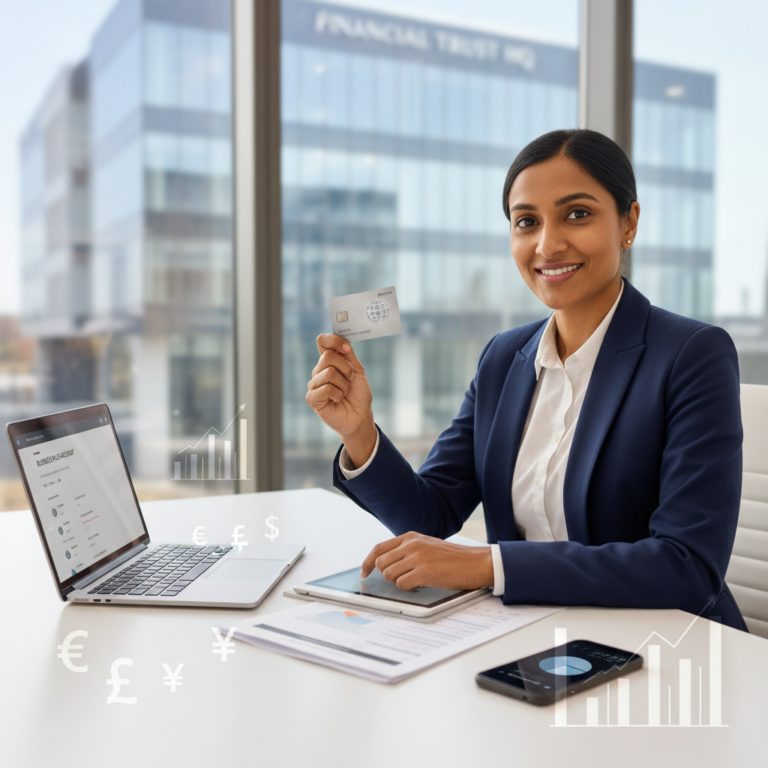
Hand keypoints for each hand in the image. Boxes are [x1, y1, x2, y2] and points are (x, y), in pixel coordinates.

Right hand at [306, 334, 373, 439]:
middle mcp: (319, 371)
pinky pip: (326, 388)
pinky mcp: (312, 398)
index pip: (323, 341)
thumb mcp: (358, 372)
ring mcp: (314, 384)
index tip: (346, 349)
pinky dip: (337, 394)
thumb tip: (343, 343)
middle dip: (346, 369)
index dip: (334, 341)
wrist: (360, 416)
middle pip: (328, 356)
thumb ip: (349, 356)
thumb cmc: (358, 395)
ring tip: (344, 393)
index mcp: (329, 362)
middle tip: (349, 381)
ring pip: (329, 373)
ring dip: (343, 385)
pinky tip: (337, 400)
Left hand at [360, 531, 493, 591]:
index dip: (368, 561)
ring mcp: (417, 557)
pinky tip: (422, 584)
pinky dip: (408, 588)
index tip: (364, 572)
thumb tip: (387, 563)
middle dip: (386, 575)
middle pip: (381, 562)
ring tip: (415, 580)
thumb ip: (407, 550)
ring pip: (389, 575)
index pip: (379, 548)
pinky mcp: (423, 571)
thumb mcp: (427, 545)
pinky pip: (402, 584)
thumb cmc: (453, 558)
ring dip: (398, 582)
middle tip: (400, 579)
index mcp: (410, 537)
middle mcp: (411, 544)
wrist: (475, 562)